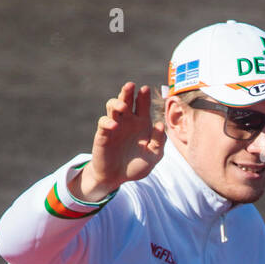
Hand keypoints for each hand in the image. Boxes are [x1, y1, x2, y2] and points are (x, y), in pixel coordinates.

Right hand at [77, 83, 165, 198]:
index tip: (145, 89)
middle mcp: (127, 121)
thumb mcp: (154, 156)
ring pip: (112, 106)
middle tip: (131, 85)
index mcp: (141, 123)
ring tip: (123, 107)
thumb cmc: (136, 165)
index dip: (143, 96)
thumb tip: (161, 124)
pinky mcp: (103, 134)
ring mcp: (114, 126)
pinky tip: (115, 126)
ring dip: (117, 103)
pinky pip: (103, 123)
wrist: (117, 178)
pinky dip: (108, 122)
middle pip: (126, 100)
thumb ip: (159, 141)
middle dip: (127, 92)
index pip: (142, 104)